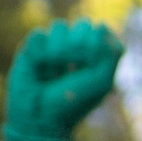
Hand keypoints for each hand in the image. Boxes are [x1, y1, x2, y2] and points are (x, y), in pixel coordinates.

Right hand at [4, 20, 122, 140]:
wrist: (39, 116)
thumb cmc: (73, 101)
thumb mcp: (102, 80)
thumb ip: (111, 53)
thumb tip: (102, 26)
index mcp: (94, 57)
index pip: (101, 32)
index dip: (97, 44)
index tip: (92, 65)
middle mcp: (74, 49)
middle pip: (82, 24)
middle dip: (80, 43)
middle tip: (74, 64)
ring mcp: (51, 48)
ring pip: (59, 26)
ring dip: (59, 49)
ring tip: (53, 69)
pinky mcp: (30, 50)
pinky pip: (38, 35)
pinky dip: (41, 53)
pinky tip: (39, 67)